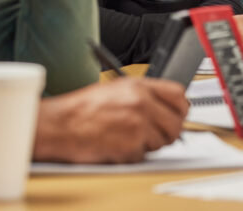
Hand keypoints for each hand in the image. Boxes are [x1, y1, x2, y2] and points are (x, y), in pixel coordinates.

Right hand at [32, 78, 187, 163]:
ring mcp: (138, 125)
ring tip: (125, 136)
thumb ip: (143, 95)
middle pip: (176, 123)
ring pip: (162, 142)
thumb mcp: (115, 89)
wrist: (61, 125)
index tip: (177, 115)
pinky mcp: (132, 146)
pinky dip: (133, 155)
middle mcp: (141, 103)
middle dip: (168, 132)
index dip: (180, 108)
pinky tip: (117, 145)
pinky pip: (144, 155)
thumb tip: (165, 108)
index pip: (178, 95)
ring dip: (148, 144)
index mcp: (138, 86)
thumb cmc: (82, 109)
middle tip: (153, 134)